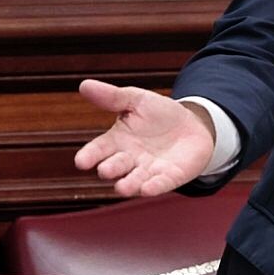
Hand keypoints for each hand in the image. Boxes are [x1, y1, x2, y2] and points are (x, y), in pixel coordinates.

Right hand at [73, 79, 216, 196]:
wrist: (192, 125)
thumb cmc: (158, 114)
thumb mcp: (136, 100)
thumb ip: (113, 97)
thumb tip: (84, 85)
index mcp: (117, 141)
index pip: (98, 149)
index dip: (89, 156)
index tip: (81, 162)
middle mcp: (129, 159)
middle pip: (116, 166)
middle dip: (110, 169)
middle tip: (105, 170)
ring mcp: (148, 170)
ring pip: (135, 180)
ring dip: (129, 185)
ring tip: (122, 188)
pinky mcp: (169, 177)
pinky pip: (160, 184)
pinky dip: (154, 187)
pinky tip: (147, 189)